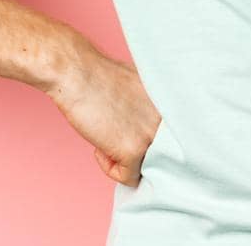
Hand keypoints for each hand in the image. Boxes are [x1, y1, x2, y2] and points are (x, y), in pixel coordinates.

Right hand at [43, 47, 161, 188]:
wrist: (78, 73)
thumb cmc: (101, 78)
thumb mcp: (140, 89)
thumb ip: (152, 112)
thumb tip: (149, 132)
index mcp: (173, 106)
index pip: (171, 141)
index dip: (146, 140)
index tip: (128, 133)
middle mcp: (169, 122)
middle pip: (159, 156)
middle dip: (137, 152)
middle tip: (115, 137)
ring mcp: (153, 136)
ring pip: (145, 168)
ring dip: (124, 160)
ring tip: (106, 140)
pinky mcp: (135, 150)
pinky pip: (128, 177)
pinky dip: (110, 168)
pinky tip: (99, 148)